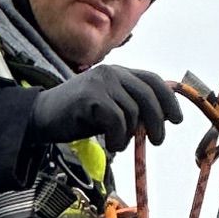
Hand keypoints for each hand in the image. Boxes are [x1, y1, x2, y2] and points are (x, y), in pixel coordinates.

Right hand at [28, 64, 183, 150]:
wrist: (42, 116)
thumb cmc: (77, 116)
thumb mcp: (109, 108)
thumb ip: (130, 108)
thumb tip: (158, 122)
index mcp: (118, 73)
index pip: (152, 80)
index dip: (168, 100)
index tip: (176, 119)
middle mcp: (111, 72)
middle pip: (148, 95)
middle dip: (157, 121)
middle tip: (157, 141)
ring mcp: (100, 82)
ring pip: (132, 111)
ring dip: (130, 134)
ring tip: (119, 144)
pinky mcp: (91, 97)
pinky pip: (117, 120)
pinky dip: (118, 138)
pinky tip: (111, 145)